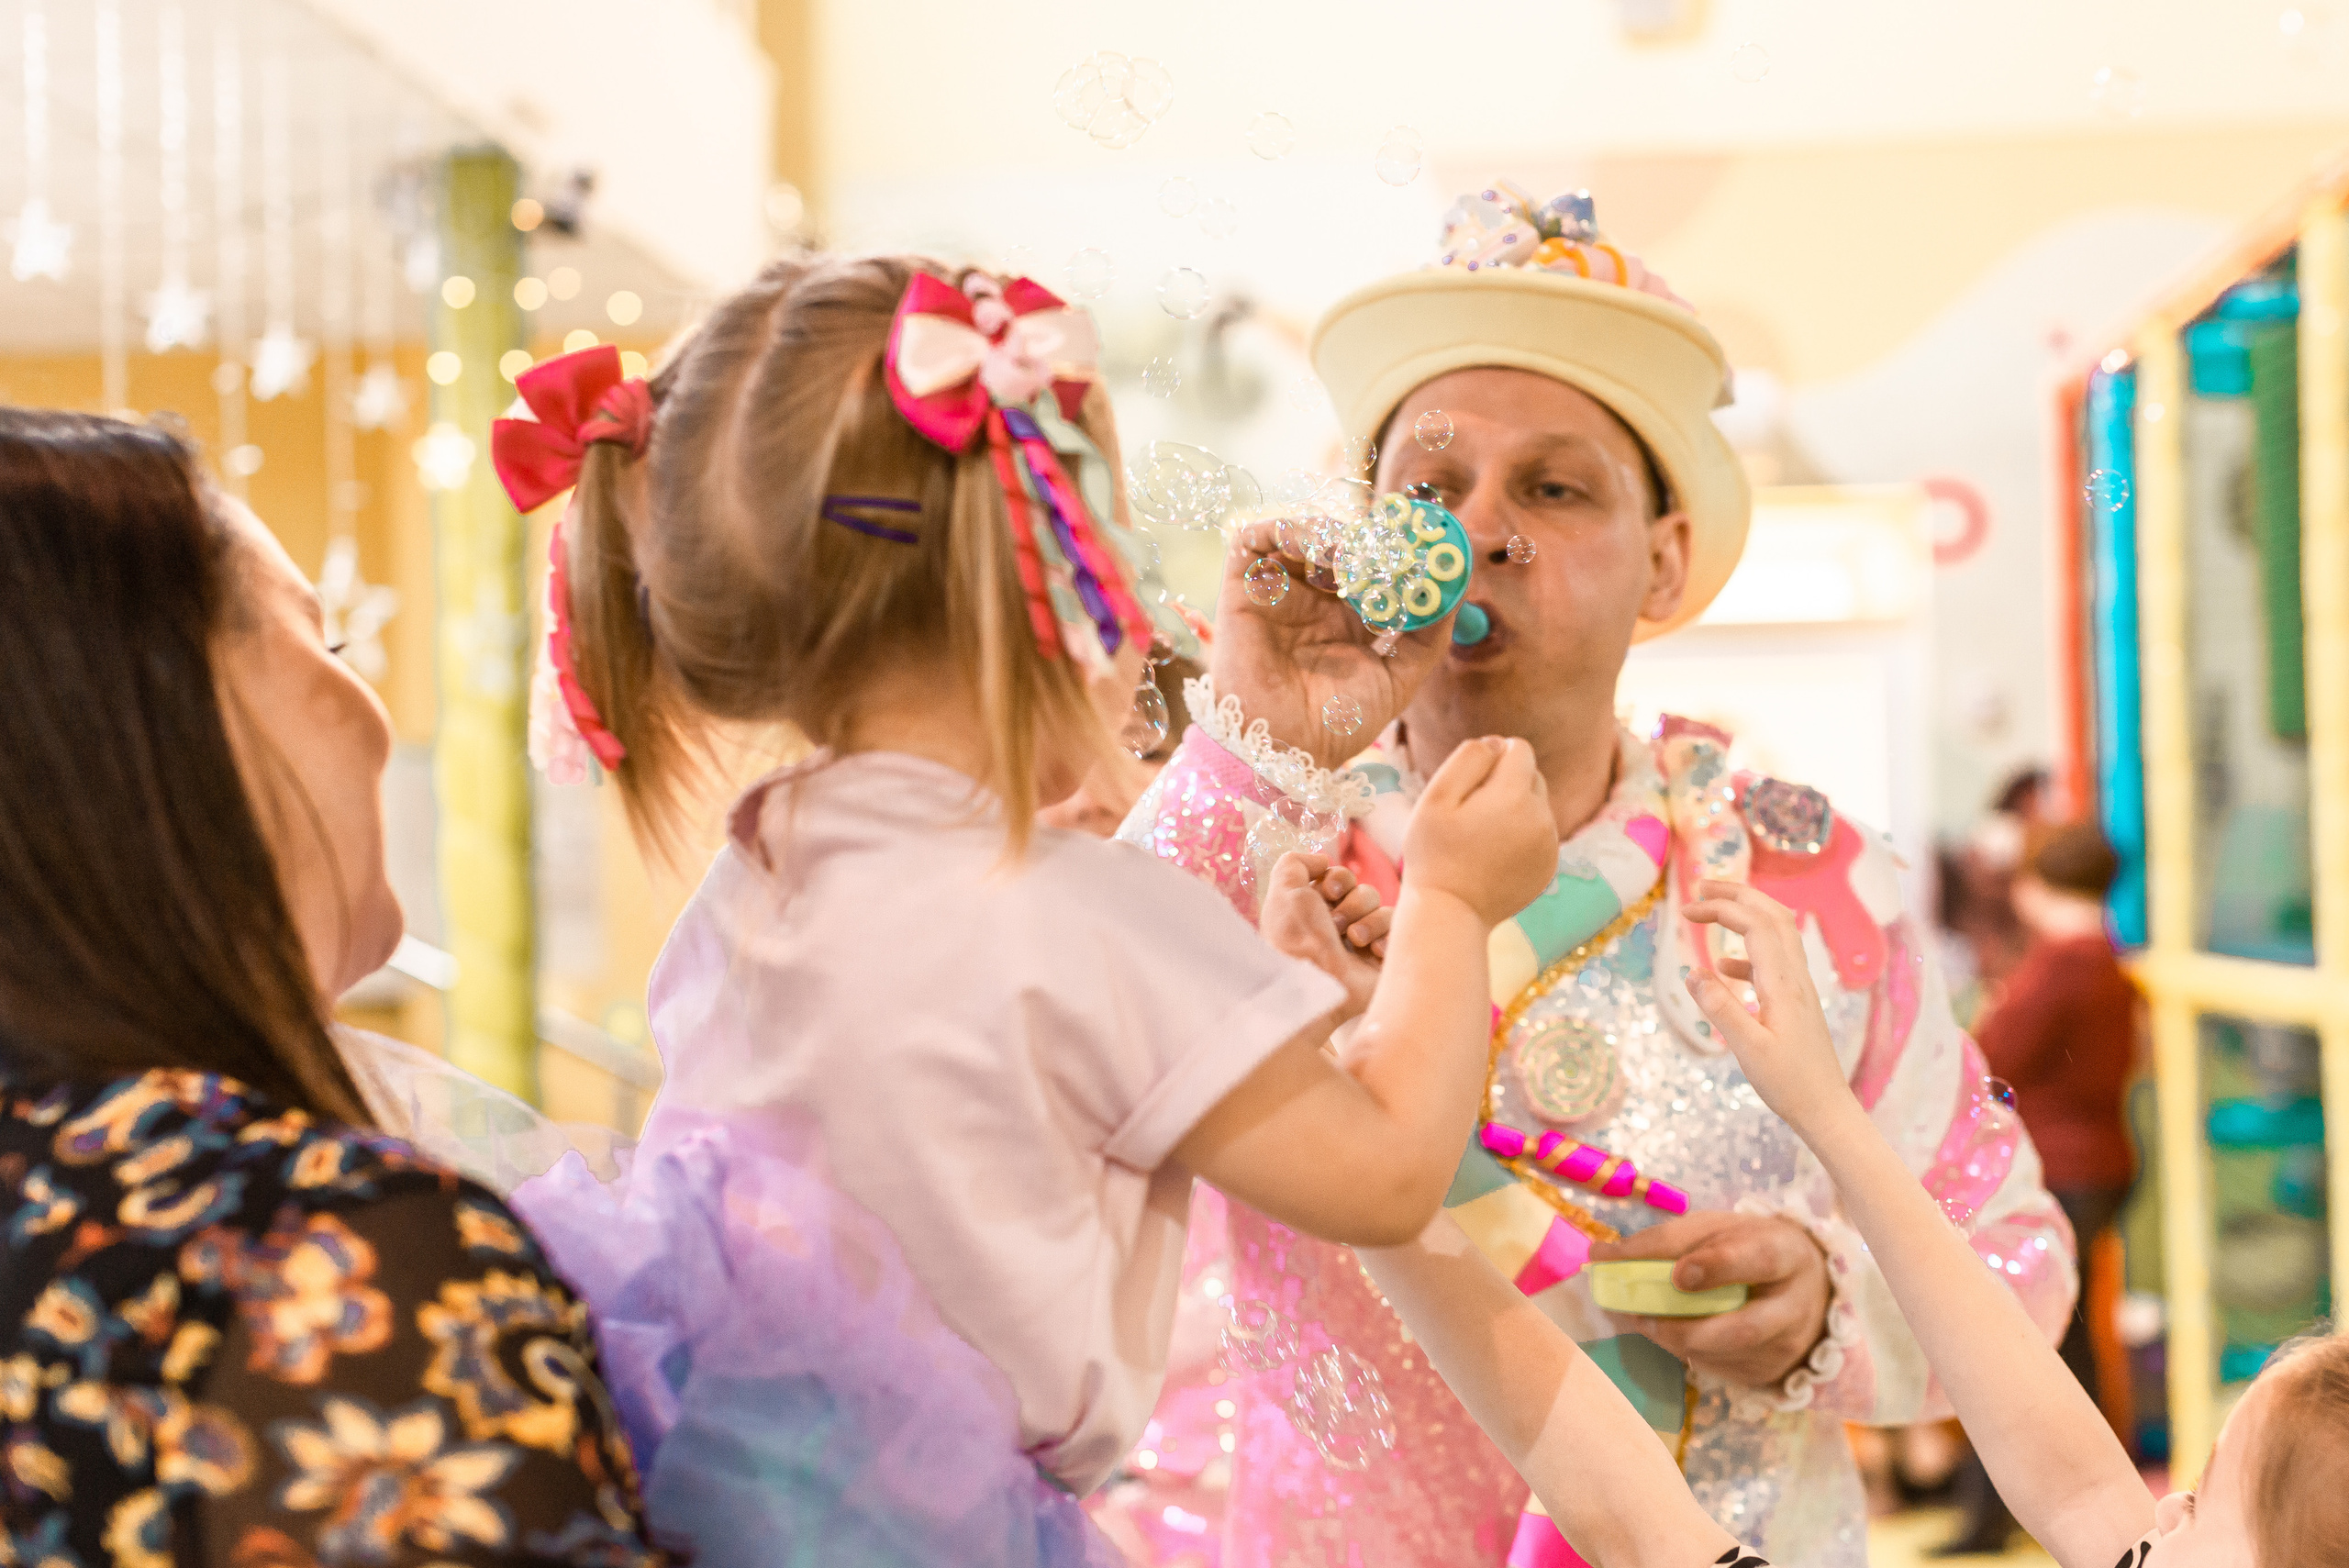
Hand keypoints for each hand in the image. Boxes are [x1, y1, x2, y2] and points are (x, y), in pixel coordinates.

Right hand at [1209, 519, 1454, 770]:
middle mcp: (1311, 601)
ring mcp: (1277, 594)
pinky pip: (1252, 541)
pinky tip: (1310, 546)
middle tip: (1385, 544)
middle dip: (1364, 539)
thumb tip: (1456, 586)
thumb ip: (1429, 635)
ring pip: (1299, 536)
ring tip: (1347, 551)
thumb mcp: (1399, 678)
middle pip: (1339, 546)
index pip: (1372, 567)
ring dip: (1327, 532)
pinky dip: (1281, 528)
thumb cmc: (1338, 724)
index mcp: (1347, 619)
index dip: (1395, 550)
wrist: (1284, 748)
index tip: (1421, 538)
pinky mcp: (1242, 591)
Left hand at [1257, 853, 1384, 1020]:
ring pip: (1384, 911)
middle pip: (1364, 892)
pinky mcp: (1383, 962)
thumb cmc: (1296, 937)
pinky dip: (1386, 939)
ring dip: (1368, 921)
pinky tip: (1374, 954)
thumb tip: (1323, 860)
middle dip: (1353, 902)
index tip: (1328, 891)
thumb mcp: (1283, 890)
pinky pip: (1398, 934)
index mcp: (1313, 911)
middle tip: (1336, 924)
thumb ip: (1296, 863)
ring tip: (1353, 941)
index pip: (1341, 878)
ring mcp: (1362, 946)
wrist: (1316, 984)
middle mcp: (1337, 928)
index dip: (1339, 879)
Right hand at [1401, 737, 1557, 926]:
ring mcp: (1549, 845)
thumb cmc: (1434, 853)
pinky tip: (1492, 856)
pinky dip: (1520, 836)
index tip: (1468, 783)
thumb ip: (1468, 758)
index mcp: (1515, 796)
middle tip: (1471, 813)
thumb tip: (1496, 743)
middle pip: (1532, 775)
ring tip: (1480, 837)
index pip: (1519, 749)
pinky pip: (1539, 834)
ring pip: (1536, 805)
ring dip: (1513, 809)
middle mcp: (1542, 818)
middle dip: (1505, 782)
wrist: (1450, 913)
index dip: (1492, 757)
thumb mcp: (1436, 797)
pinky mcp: (1549, 866)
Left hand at [1590, 1211, 1831, 1389]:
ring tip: (1643, 1320)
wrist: (1803, 1289)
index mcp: (1786, 1254)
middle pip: (1743, 1328)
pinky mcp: (1769, 1375)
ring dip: (1674, 1340)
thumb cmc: (1747, 1249)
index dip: (1718, 1267)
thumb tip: (1602, 1257)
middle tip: (1639, 1317)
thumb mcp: (1716, 1229)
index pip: (1758, 1260)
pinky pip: (1718, 1368)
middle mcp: (1795, 1308)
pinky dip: (1687, 1352)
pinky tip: (1673, 1332)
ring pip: (1723, 1355)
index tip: (1678, 1274)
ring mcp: (1786, 1350)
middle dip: (1685, 1327)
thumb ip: (1667, 1241)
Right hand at [1681, 880, 1853, 1135]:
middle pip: (1772, 915)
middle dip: (1737, 894)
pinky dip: (1747, 951)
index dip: (1720, 908)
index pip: (1754, 925)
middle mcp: (1795, 977)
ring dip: (1745, 914)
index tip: (1686, 910)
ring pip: (1778, 932)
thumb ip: (1720, 1008)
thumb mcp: (1748, 1049)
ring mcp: (1799, 987)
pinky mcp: (1796, 1001)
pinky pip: (1773, 959)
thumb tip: (1692, 972)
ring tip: (1710, 913)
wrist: (1826, 1107)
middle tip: (1701, 888)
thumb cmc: (1789, 1083)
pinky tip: (1724, 969)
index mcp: (1783, 982)